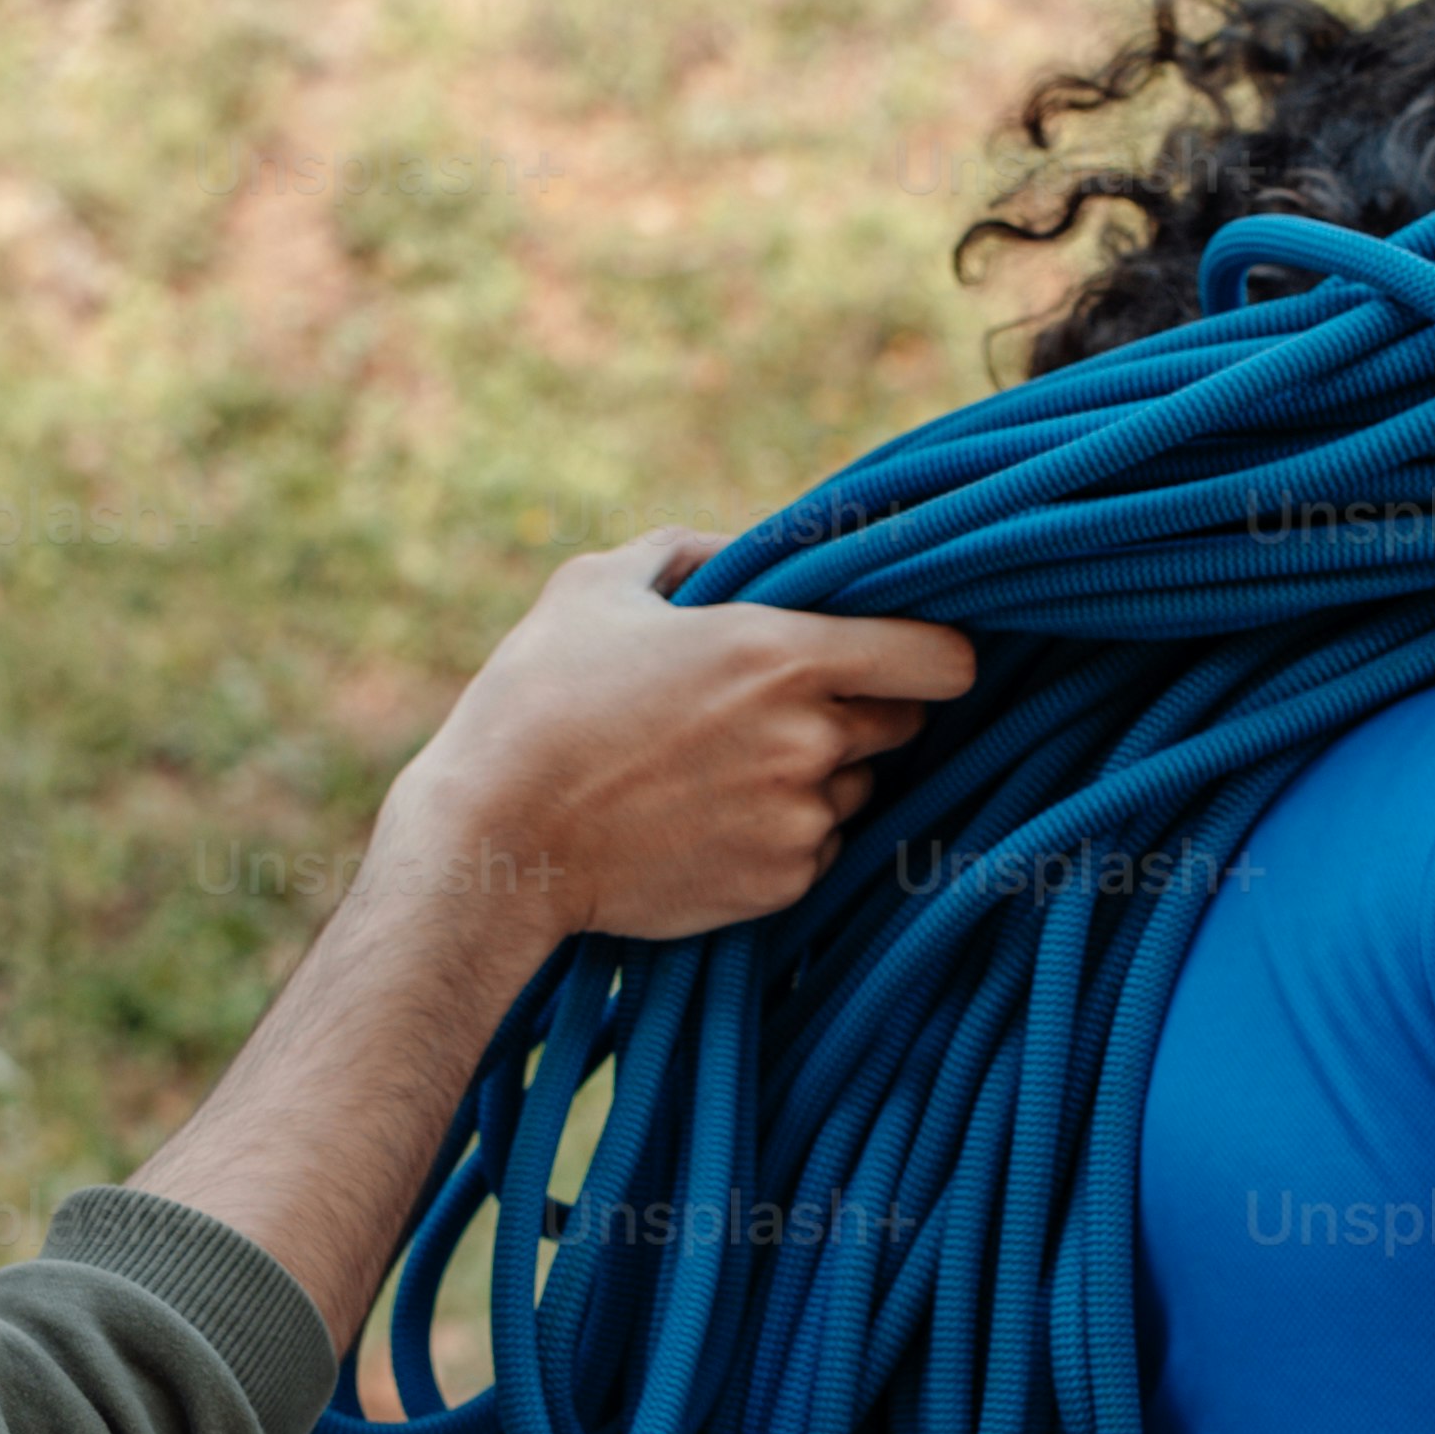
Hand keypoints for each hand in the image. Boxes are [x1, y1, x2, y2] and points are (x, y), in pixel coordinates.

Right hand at [383, 534, 975, 946]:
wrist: (494, 843)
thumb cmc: (537, 701)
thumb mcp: (597, 586)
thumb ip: (688, 551)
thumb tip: (738, 548)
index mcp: (781, 654)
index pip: (941, 658)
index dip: (935, 651)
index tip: (907, 651)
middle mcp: (809, 740)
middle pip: (906, 723)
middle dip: (865, 709)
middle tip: (784, 706)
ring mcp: (799, 820)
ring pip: (859, 789)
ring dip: (821, 774)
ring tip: (725, 767)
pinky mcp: (778, 885)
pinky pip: (818, 849)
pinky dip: (784, 834)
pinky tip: (708, 819)